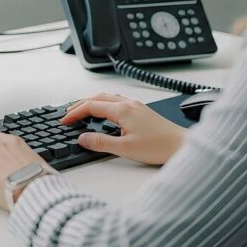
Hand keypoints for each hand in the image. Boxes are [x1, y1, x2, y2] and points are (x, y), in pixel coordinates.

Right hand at [62, 93, 184, 164]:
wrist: (182, 146)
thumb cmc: (159, 147)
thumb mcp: (124, 149)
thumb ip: (100, 143)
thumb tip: (82, 138)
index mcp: (122, 110)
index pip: (91, 106)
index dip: (75, 112)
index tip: (65, 120)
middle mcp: (129, 104)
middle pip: (98, 97)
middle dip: (80, 104)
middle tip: (68, 113)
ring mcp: (136, 106)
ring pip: (108, 98)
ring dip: (92, 102)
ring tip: (82, 111)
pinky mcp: (142, 111)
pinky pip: (117, 102)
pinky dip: (104, 104)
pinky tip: (105, 114)